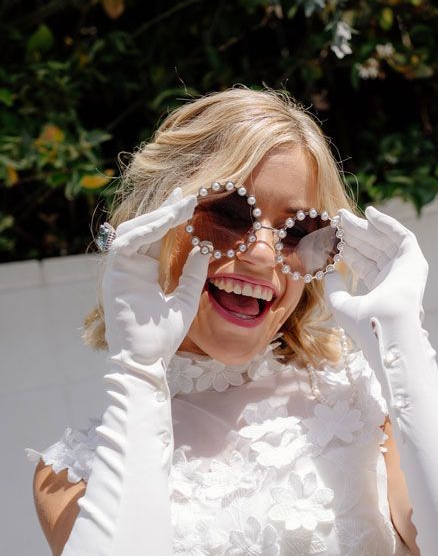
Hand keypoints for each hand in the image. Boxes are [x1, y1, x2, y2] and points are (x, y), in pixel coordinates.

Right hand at [102, 187, 208, 366]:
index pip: (156, 236)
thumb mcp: (186, 298)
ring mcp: (119, 270)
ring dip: (157, 216)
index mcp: (144, 271)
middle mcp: (129, 267)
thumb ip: (193, 273)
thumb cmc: (163, 336)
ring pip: (132, 230)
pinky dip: (144, 230)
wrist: (146, 359)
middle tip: (188, 196)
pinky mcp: (113, 274)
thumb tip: (205, 247)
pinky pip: (125, 243)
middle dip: (165, 210)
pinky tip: (164, 222)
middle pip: (144, 228)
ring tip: (181, 207)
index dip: (170, 216)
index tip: (189, 199)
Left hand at [324, 205, 428, 350]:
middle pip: (372, 249)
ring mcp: (406, 269)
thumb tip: (328, 270)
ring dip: (364, 227)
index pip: (362, 263)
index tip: (329, 236)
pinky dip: (387, 223)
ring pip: (384, 240)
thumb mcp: (341, 303)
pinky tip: (369, 213)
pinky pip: (402, 235)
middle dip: (353, 234)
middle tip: (336, 220)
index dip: (346, 248)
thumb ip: (334, 287)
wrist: (385, 326)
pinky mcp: (414, 260)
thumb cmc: (363, 322)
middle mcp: (394, 278)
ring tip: (343, 217)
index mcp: (380, 291)